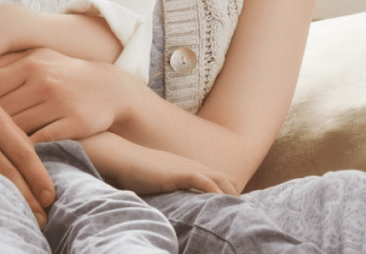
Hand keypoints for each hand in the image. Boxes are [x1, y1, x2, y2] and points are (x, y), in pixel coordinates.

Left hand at [0, 48, 136, 141]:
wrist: (108, 88)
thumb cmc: (65, 73)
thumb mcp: (40, 58)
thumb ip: (8, 63)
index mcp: (30, 64)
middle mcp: (43, 81)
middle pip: (0, 110)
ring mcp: (59, 102)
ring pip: (18, 128)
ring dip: (4, 141)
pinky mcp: (73, 123)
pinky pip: (41, 141)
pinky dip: (27, 150)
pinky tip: (17, 157)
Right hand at [81, 133, 239, 196]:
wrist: (120, 156)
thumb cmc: (132, 170)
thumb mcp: (152, 180)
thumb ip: (162, 187)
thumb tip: (163, 198)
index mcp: (183, 165)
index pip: (213, 175)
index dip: (226, 186)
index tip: (235, 200)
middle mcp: (188, 164)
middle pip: (222, 176)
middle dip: (235, 191)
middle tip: (245, 208)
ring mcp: (185, 167)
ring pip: (219, 179)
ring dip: (231, 194)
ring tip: (241, 209)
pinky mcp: (179, 173)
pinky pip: (205, 183)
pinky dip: (217, 193)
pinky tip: (224, 204)